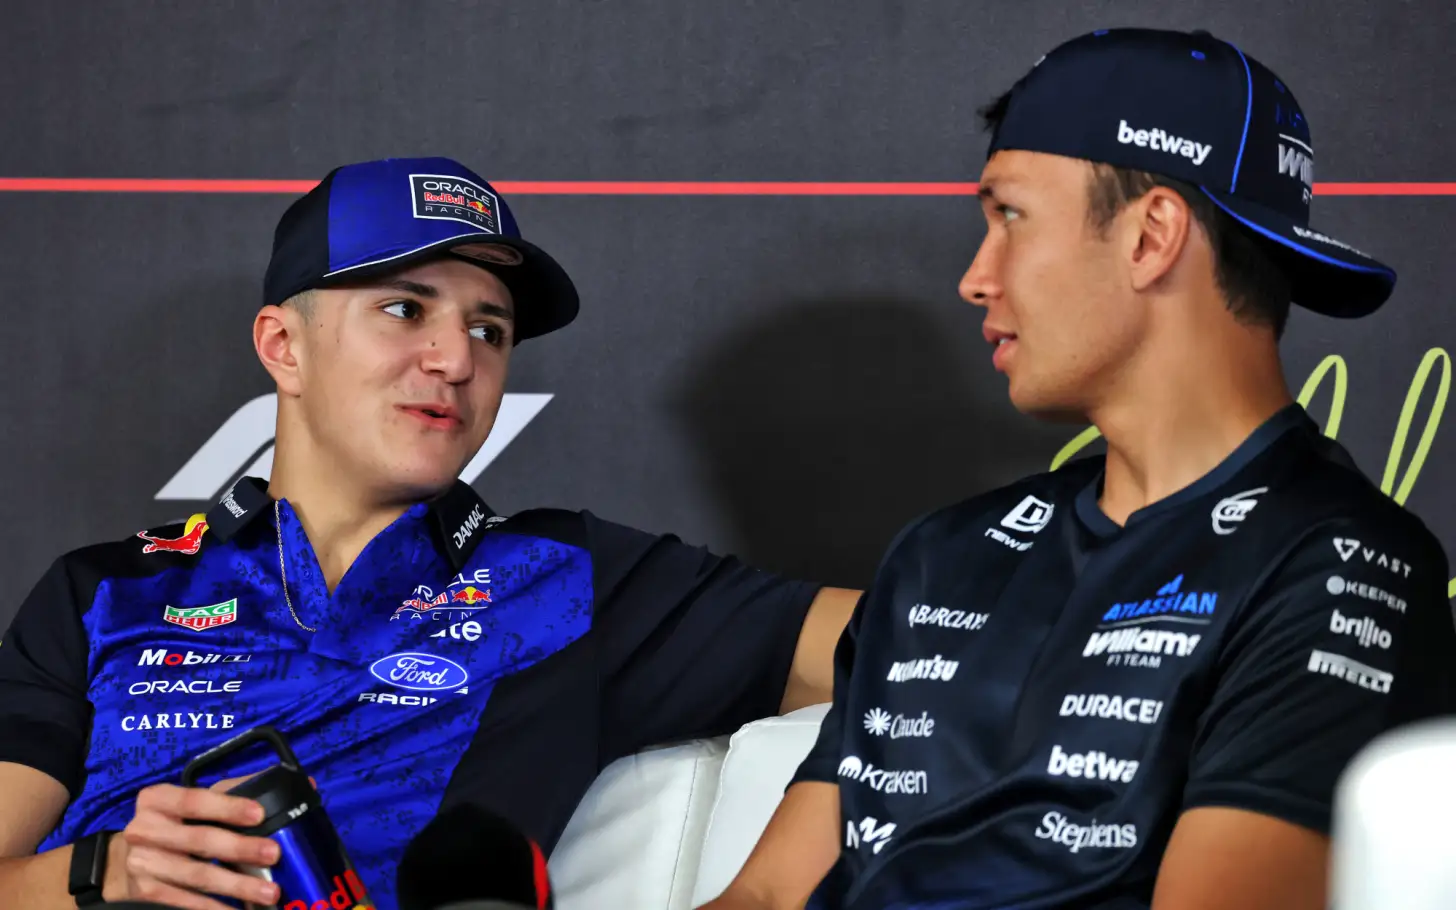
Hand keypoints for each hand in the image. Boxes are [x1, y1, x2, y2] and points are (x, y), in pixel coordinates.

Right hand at [106, 775, 281, 909]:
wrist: (127, 858)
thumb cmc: (176, 823)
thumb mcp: (197, 802)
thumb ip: (239, 791)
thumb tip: (299, 785)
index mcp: (158, 799)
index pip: (196, 800)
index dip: (228, 807)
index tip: (260, 814)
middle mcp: (144, 829)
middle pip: (199, 840)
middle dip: (239, 849)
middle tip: (273, 855)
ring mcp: (143, 863)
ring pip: (196, 876)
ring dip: (235, 886)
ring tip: (268, 892)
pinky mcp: (145, 892)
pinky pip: (184, 902)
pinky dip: (213, 908)